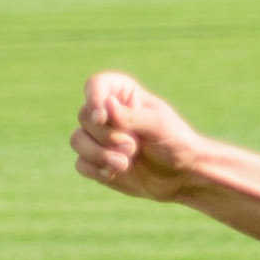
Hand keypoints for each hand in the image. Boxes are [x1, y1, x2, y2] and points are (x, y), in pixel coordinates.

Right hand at [73, 70, 209, 200]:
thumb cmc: (175, 142)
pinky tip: (115, 173)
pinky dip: (96, 169)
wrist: (182, 174)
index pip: (96, 85)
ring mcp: (99, 138)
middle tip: (133, 147)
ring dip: (100, 154)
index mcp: (123, 93)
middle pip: (84, 116)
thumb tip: (105, 106)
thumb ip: (130, 116)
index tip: (102, 118)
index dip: (93, 99)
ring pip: (77, 140)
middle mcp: (107, 113)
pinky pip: (81, 164)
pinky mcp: (96, 161)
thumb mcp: (157, 126)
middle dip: (107, 136)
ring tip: (125, 164)